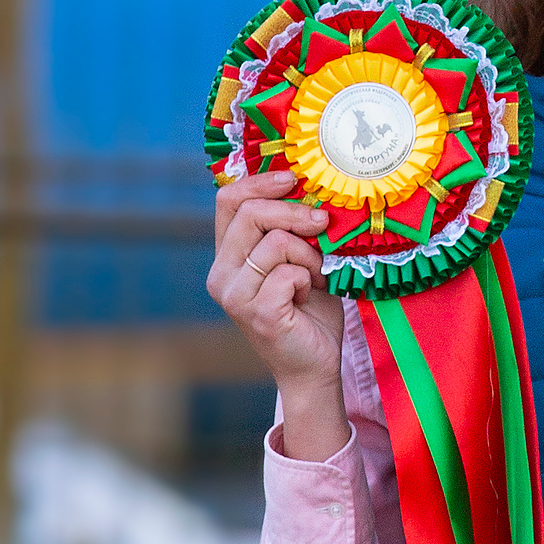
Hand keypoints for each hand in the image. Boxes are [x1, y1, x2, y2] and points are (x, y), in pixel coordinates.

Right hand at [206, 170, 349, 460]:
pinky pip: (288, 272)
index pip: (228, 201)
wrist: (316, 365)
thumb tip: (309, 186)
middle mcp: (221, 275)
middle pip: (249, 214)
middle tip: (322, 223)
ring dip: (308, 254)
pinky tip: (310, 294)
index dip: (260, 182)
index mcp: (227, 256)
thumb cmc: (311, 311)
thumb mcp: (300, 260)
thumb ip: (293, 228)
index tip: (293, 178)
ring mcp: (234, 295)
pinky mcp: (257, 312)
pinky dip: (309, 278)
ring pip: (274, 242)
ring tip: (316, 275)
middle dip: (293, 212)